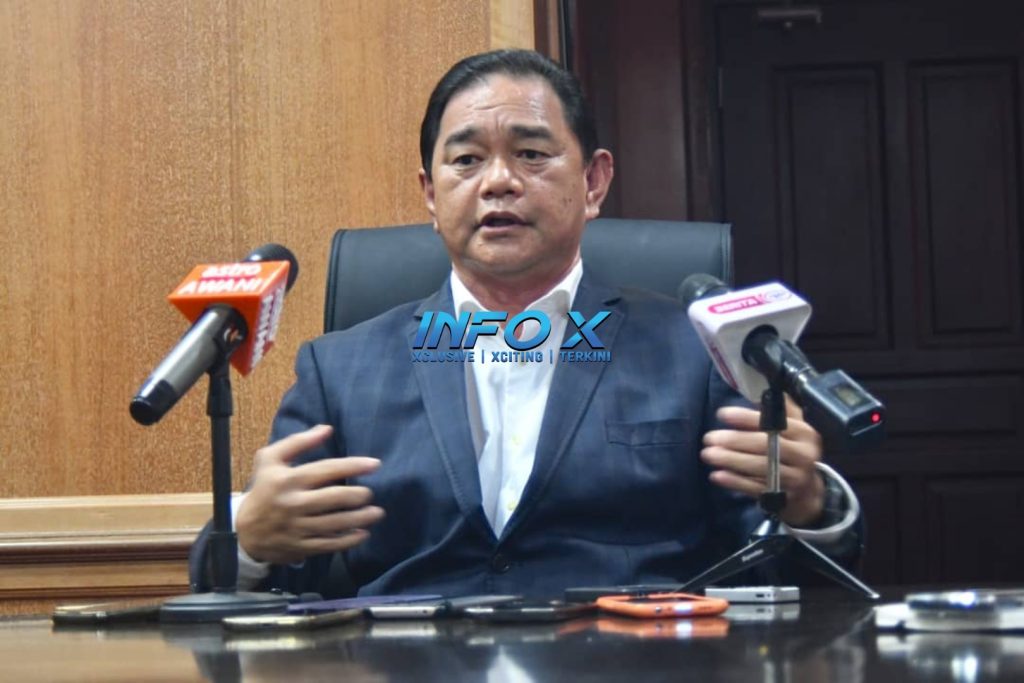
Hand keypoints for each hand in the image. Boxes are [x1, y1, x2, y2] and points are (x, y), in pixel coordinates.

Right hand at [236, 424, 384, 563]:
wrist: (243, 530)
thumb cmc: (263, 489)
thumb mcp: (271, 459)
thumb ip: (299, 442)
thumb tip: (327, 429)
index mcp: (289, 479)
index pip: (327, 469)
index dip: (353, 466)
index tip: (375, 464)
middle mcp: (294, 503)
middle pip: (334, 498)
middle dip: (358, 495)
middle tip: (370, 494)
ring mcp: (297, 527)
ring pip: (335, 524)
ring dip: (360, 519)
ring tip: (377, 513)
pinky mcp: (300, 546)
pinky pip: (328, 544)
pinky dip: (348, 541)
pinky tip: (363, 534)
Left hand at [701, 399, 824, 525]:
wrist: (809, 492)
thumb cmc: (794, 452)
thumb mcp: (795, 428)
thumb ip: (780, 411)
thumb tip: (757, 392)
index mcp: (805, 433)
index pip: (774, 423)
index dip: (746, 418)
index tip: (722, 414)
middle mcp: (804, 455)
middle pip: (765, 446)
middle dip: (733, 441)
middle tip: (708, 438)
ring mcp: (795, 478)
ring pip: (759, 468)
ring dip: (730, 460)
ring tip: (707, 454)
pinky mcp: (784, 497)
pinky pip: (756, 488)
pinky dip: (735, 482)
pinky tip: (717, 475)